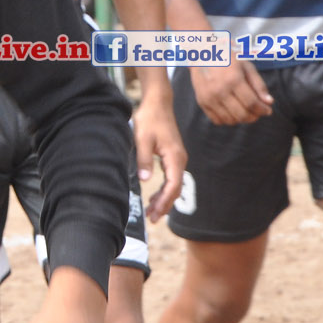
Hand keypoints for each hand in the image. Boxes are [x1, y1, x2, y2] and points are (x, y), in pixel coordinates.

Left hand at [131, 90, 185, 220]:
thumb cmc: (150, 119)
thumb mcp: (142, 139)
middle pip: (175, 188)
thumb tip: (145, 180)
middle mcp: (179, 159)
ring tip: (151, 212)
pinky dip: (163, 189)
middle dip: (164, 205)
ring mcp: (177, 158)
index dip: (165, 201)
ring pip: (173, 184)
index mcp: (174, 157)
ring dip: (163, 199)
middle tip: (151, 218)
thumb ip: (143, 159)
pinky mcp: (172, 156)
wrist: (158, 103)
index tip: (155, 212)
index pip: (173, 185)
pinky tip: (154, 197)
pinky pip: (171, 178)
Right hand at [190, 60, 272, 125]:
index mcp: (233, 79)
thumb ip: (258, 85)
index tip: (268, 110)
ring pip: (230, 120)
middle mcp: (219, 90)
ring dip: (242, 120)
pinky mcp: (201, 102)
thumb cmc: (227, 57)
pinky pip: (217, 120)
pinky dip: (228, 120)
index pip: (251, 103)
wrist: (201, 53)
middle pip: (241, 114)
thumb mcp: (246, 66)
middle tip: (258, 112)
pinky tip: (233, 112)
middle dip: (254, 117)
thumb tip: (269, 103)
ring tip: (246, 112)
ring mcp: (209, 97)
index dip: (262, 110)